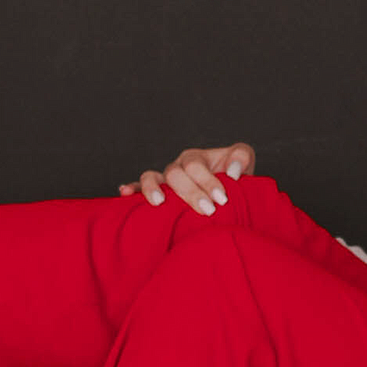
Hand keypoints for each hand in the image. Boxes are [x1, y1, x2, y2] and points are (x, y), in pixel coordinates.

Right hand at [120, 142, 255, 214]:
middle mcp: (177, 167)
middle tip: (208, 209)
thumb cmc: (233, 179)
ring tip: (159, 202)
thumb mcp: (242, 162)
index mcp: (196, 158)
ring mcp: (164, 181)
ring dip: (153, 188)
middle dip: (190, 192)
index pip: (196, 165)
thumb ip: (240, 157)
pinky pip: (138, 188)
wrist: (226, 195)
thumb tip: (232, 172)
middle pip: (175, 173)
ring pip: (151, 177)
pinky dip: (131, 189)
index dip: (207, 180)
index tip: (222, 199)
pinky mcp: (156, 194)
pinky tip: (124, 193)